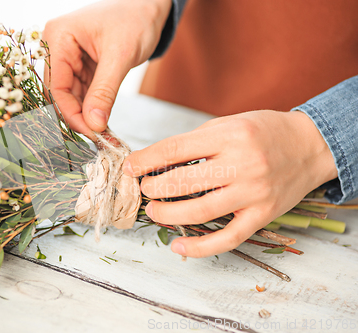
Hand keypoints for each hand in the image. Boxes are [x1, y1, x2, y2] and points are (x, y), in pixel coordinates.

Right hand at [43, 0, 171, 138]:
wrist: (149, 6)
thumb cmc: (135, 19)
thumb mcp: (120, 56)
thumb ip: (104, 92)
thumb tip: (93, 125)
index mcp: (58, 38)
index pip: (57, 86)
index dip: (71, 114)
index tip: (90, 133)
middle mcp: (57, 47)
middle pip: (60, 94)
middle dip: (78, 117)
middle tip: (98, 139)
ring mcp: (68, 57)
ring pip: (71, 97)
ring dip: (86, 116)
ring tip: (104, 135)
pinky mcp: (81, 66)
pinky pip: (82, 93)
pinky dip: (92, 109)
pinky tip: (102, 123)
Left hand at [123, 110, 337, 256]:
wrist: (311, 146)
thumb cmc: (264, 131)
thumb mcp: (228, 123)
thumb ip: (195, 143)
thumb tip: (156, 162)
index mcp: (229, 135)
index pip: (174, 150)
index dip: (145, 161)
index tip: (129, 168)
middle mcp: (242, 163)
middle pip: (183, 183)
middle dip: (153, 189)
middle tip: (144, 191)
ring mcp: (254, 192)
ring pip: (200, 212)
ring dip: (168, 215)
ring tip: (154, 211)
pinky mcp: (263, 215)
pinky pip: (228, 238)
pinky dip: (200, 247)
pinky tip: (178, 245)